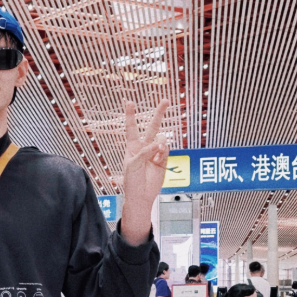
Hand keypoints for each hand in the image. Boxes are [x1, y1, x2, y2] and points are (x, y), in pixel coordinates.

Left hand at [114, 100, 169, 244]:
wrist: (141, 196)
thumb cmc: (131, 181)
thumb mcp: (132, 165)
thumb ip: (144, 153)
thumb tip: (157, 144)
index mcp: (132, 147)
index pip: (131, 128)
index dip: (130, 115)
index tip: (129, 102)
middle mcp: (144, 147)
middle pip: (153, 127)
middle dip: (159, 114)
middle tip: (165, 101)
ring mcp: (155, 153)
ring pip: (162, 139)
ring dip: (161, 144)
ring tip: (157, 153)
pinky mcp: (164, 160)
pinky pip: (167, 150)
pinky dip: (164, 152)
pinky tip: (160, 157)